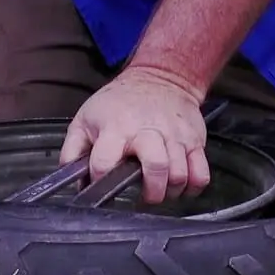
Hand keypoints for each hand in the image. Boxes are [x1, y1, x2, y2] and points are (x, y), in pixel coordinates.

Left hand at [59, 66, 210, 204]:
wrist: (160, 77)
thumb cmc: (119, 103)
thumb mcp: (86, 119)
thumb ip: (73, 151)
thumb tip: (73, 181)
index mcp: (116, 128)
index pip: (105, 163)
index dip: (101, 180)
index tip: (102, 186)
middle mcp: (148, 132)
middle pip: (156, 167)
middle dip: (151, 192)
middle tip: (144, 197)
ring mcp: (175, 136)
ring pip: (180, 174)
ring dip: (170, 192)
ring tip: (160, 191)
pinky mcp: (195, 140)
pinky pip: (201, 173)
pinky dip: (193, 187)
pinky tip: (180, 186)